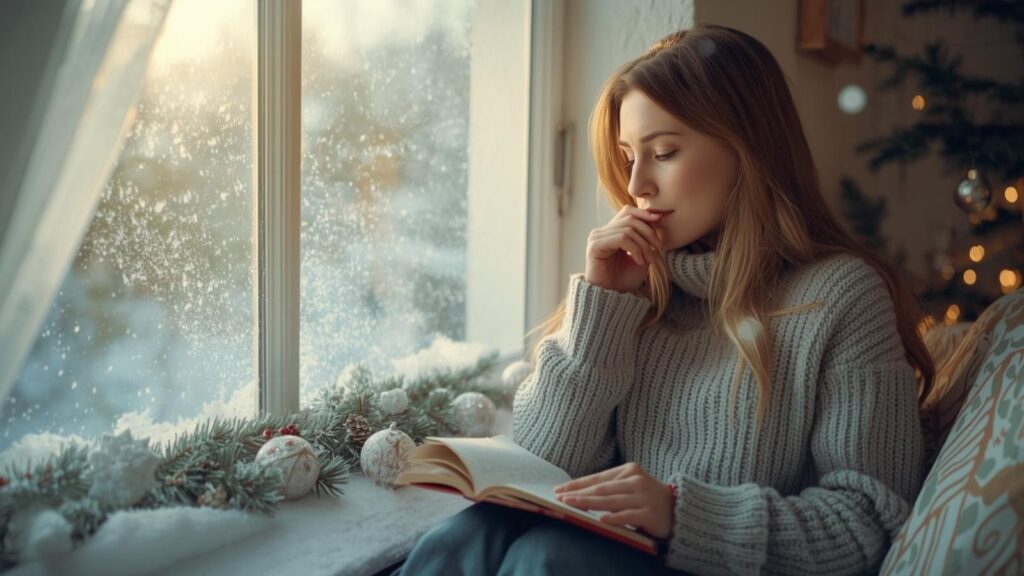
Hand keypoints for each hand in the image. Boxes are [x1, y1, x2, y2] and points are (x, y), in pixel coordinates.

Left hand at [553, 462, 674, 538]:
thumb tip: (579, 492)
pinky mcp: (649, 513)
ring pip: (611, 501)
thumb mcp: (630, 486)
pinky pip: (627, 516)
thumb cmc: (648, 498)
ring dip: (589, 504)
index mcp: (629, 470)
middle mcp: (636, 480)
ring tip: (572, 505)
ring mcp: (643, 496)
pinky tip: (600, 519)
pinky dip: (613, 518)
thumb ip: (610, 487)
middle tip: (561, 498)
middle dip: (578, 493)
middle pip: (601, 488)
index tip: (560, 489)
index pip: (598, 478)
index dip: (578, 484)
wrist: (678, 509)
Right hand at [584, 206, 663, 293]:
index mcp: (611, 232)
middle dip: (648, 232)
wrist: (611, 298)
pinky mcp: (595, 246)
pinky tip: (639, 261)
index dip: (644, 213)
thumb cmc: (624, 279)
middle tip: (658, 249)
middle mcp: (601, 232)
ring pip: (628, 229)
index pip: (628, 212)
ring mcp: (596, 238)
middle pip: (630, 218)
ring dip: (644, 244)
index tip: (660, 219)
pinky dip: (635, 248)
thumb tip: (657, 218)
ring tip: (649, 260)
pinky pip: (622, 238)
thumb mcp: (641, 255)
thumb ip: (646, 238)